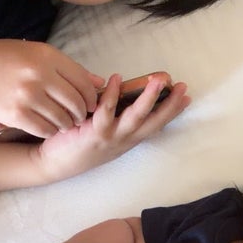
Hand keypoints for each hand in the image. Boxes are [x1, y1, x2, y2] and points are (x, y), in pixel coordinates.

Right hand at [0, 38, 104, 135]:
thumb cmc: (4, 58)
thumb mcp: (36, 53)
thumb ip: (68, 68)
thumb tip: (99, 83)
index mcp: (46, 57)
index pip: (83, 82)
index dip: (91, 97)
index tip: (90, 104)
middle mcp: (38, 76)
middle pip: (75, 103)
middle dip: (81, 113)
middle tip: (79, 117)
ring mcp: (27, 96)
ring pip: (63, 119)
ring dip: (67, 124)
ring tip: (64, 122)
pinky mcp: (16, 115)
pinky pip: (45, 130)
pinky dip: (51, 131)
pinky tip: (50, 127)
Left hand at [28, 73, 189, 183]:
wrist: (56, 164)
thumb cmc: (78, 143)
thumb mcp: (103, 131)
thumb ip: (114, 113)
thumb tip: (121, 89)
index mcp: (129, 138)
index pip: (156, 124)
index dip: (172, 111)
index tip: (187, 97)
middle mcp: (125, 140)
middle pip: (153, 121)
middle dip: (170, 105)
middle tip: (181, 87)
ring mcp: (111, 137)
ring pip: (135, 117)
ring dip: (148, 98)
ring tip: (158, 80)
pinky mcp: (94, 134)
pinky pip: (106, 112)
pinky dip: (112, 95)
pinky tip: (117, 78)